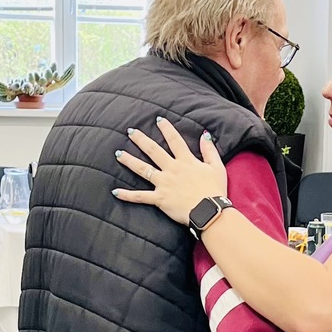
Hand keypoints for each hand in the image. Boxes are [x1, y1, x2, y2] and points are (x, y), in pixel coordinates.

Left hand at [113, 118, 227, 225]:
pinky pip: (140, 196)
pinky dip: (127, 195)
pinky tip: (115, 191)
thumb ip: (210, 150)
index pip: (174, 140)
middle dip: (141, 140)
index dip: (166, 129)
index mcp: (186, 161)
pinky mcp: (159, 199)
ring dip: (129, 161)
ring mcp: (164, 183)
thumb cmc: (215, 191)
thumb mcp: (217, 167)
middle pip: (153, 151)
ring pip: (143, 170)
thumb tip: (205, 135)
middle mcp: (172, 169)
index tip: (158, 120)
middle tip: (130, 132)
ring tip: (118, 154)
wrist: (209, 211)